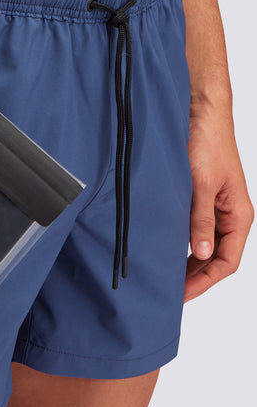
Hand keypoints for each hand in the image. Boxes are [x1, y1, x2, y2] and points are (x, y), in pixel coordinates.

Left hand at [185, 90, 253, 301]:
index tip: (181, 294)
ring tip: (167, 276)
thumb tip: (200, 253)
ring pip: (205, 246)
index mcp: (239, 216)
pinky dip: (183, 244)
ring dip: (189, 262)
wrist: (200, 112)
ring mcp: (216, 208)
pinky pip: (197, 230)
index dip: (204, 281)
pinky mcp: (201, 199)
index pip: (226, 262)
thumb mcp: (202, 186)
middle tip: (170, 291)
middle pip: (216, 258)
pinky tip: (168, 250)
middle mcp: (230, 215)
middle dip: (196, 276)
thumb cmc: (207, 143)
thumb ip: (201, 221)